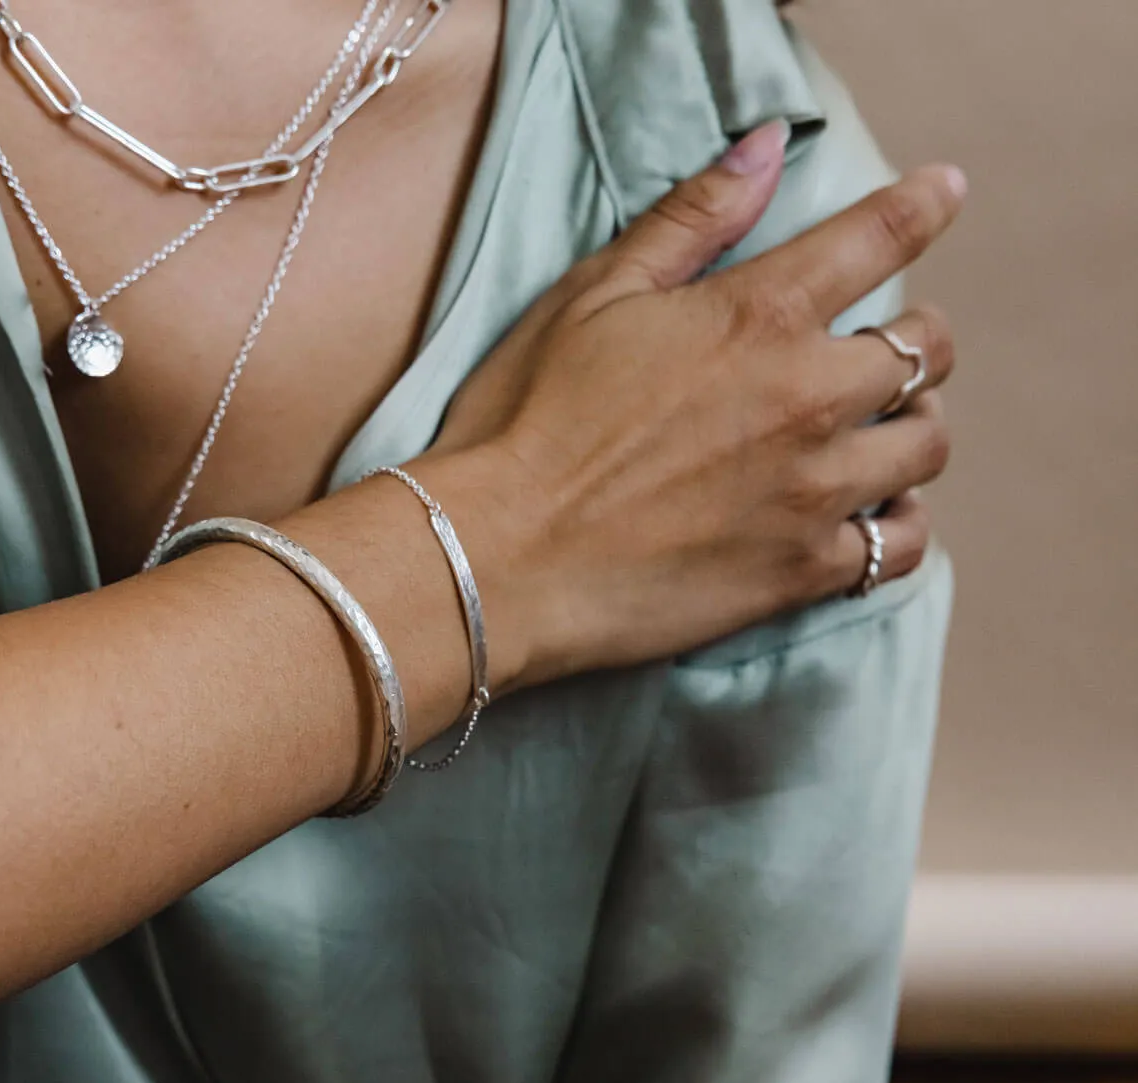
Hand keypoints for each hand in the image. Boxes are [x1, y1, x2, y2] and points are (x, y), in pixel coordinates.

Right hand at [425, 123, 963, 688]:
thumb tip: (769, 147)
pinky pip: (897, 549)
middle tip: (891, 346)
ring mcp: (811, 492)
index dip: (921, 207)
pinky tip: (875, 515)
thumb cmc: (529, 420)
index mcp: (756, 316)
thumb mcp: (591, 296)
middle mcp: (806, 398)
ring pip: (926, 447)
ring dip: (915, 428)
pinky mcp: (798, 572)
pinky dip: (899, 526)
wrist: (501, 557)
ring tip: (886, 431)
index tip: (942, 194)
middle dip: (920, 337)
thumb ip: (690, 222)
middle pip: (926, 351)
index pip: (876, 238)